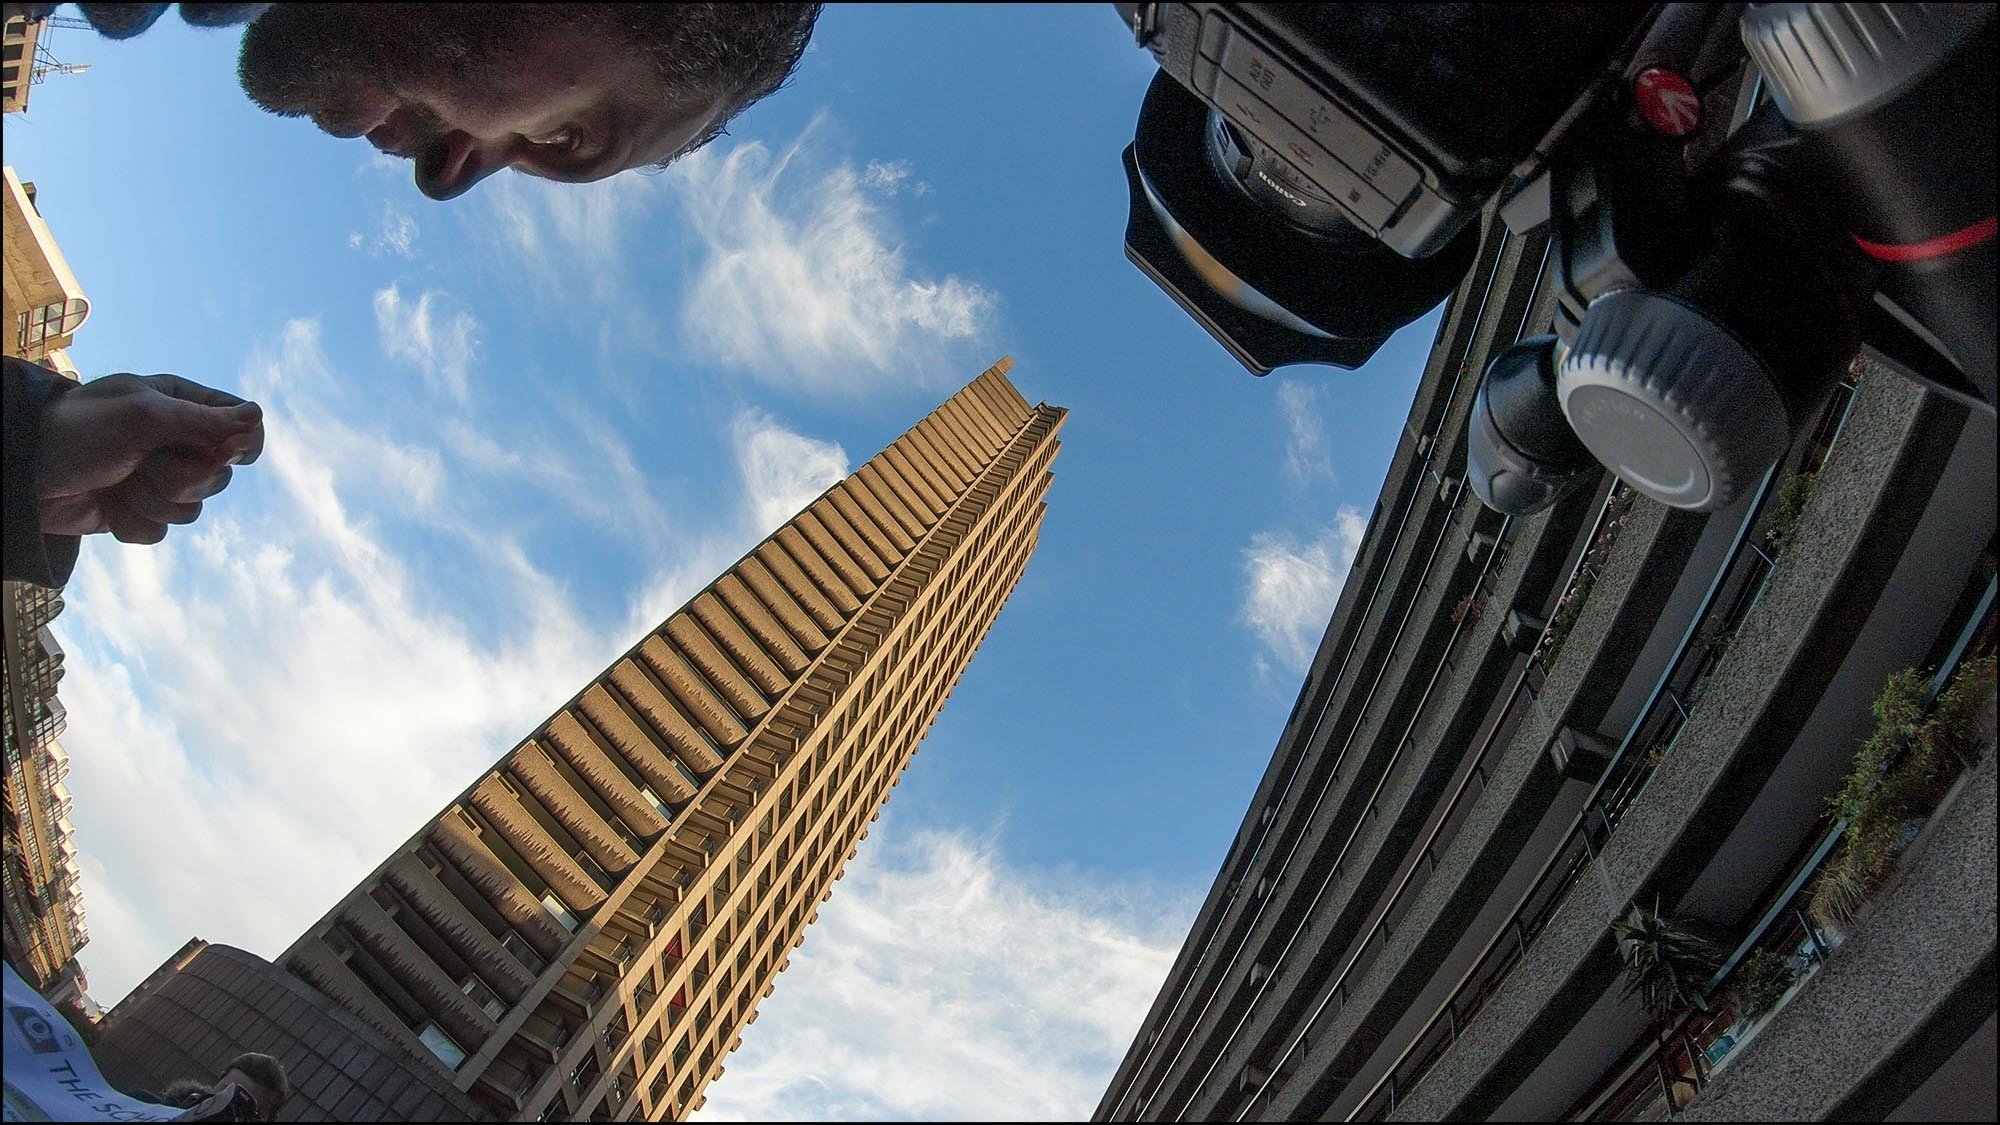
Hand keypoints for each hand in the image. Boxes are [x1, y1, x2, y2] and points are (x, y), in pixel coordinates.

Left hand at [35, 373, 264, 543]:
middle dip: (178, 480)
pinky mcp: (138, 511)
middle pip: (217, 476)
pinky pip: (161, 532)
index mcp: (180, 405)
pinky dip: (132, 523)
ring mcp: (157, 478)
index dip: (238, 446)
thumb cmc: (77, 431)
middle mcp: (174, 441)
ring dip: (149, 502)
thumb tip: (258, 417)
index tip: (221, 454)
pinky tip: (107, 505)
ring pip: (190, 510)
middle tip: (141, 464)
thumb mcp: (143, 417)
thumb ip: (203, 420)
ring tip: (115, 484)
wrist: (20, 473)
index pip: (241, 425)